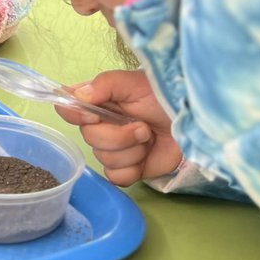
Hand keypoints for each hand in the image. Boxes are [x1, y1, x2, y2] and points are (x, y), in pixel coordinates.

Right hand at [53, 69, 181, 186]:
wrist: (192, 120)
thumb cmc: (163, 96)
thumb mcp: (133, 82)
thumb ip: (104, 84)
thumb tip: (78, 97)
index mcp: (96, 102)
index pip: (67, 109)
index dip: (75, 116)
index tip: (94, 117)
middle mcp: (99, 126)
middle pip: (89, 139)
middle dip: (119, 136)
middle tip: (143, 128)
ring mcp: (113, 149)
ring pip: (104, 159)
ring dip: (132, 150)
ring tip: (149, 138)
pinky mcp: (127, 168)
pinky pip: (116, 177)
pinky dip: (132, 169)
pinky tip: (145, 157)